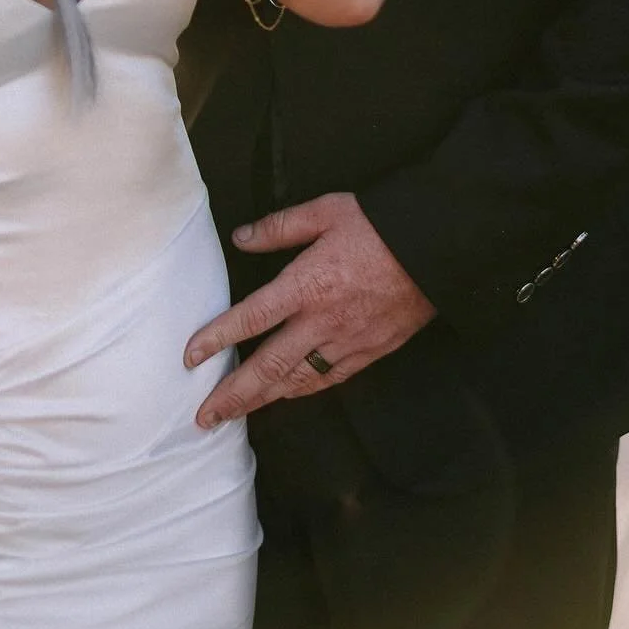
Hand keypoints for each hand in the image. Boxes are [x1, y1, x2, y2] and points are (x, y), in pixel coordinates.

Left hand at [185, 192, 435, 426]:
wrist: (437, 248)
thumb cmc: (380, 225)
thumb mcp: (325, 211)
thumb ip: (279, 227)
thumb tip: (242, 237)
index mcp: (306, 285)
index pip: (251, 318)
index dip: (218, 338)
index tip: (190, 358)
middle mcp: (323, 321)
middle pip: (269, 366)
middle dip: (234, 394)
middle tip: (204, 417)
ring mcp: (349, 341)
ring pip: (298, 380)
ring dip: (264, 400)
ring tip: (235, 415)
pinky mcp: (372, 350)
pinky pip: (330, 378)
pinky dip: (303, 391)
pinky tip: (287, 396)